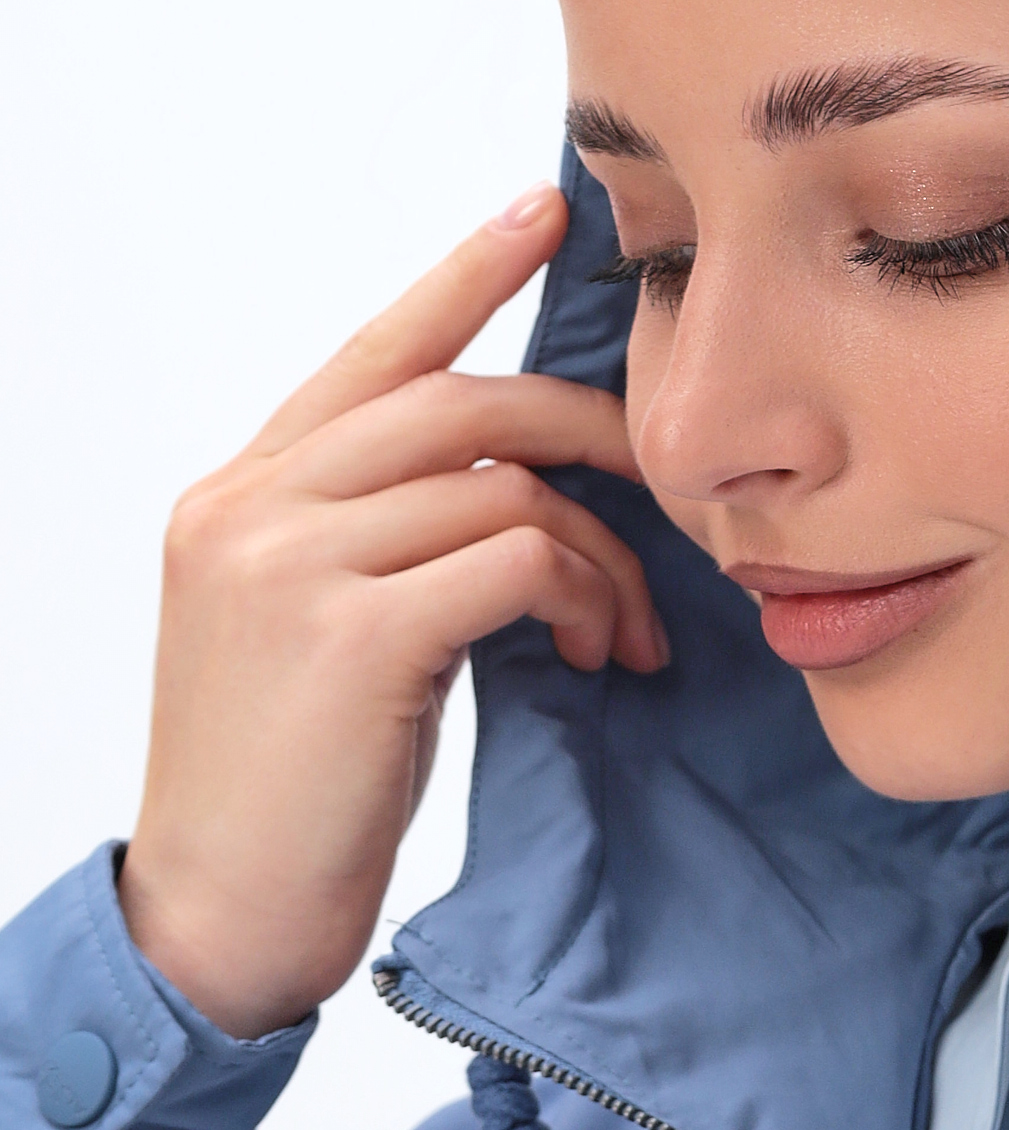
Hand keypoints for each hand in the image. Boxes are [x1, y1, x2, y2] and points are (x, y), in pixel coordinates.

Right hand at [118, 188, 668, 1038]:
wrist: (220, 916)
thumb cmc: (290, 793)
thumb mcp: (324, 637)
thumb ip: (384, 548)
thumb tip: (516, 504)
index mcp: (239, 496)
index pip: (368, 353)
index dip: (463, 275)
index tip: (542, 213)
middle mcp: (252, 508)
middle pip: (460, 405)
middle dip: (588, 435)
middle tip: (668, 489)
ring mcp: (293, 564)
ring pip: (504, 487)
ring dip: (601, 556)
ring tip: (626, 634)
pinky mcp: (352, 635)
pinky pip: (518, 561)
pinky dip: (585, 597)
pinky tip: (598, 656)